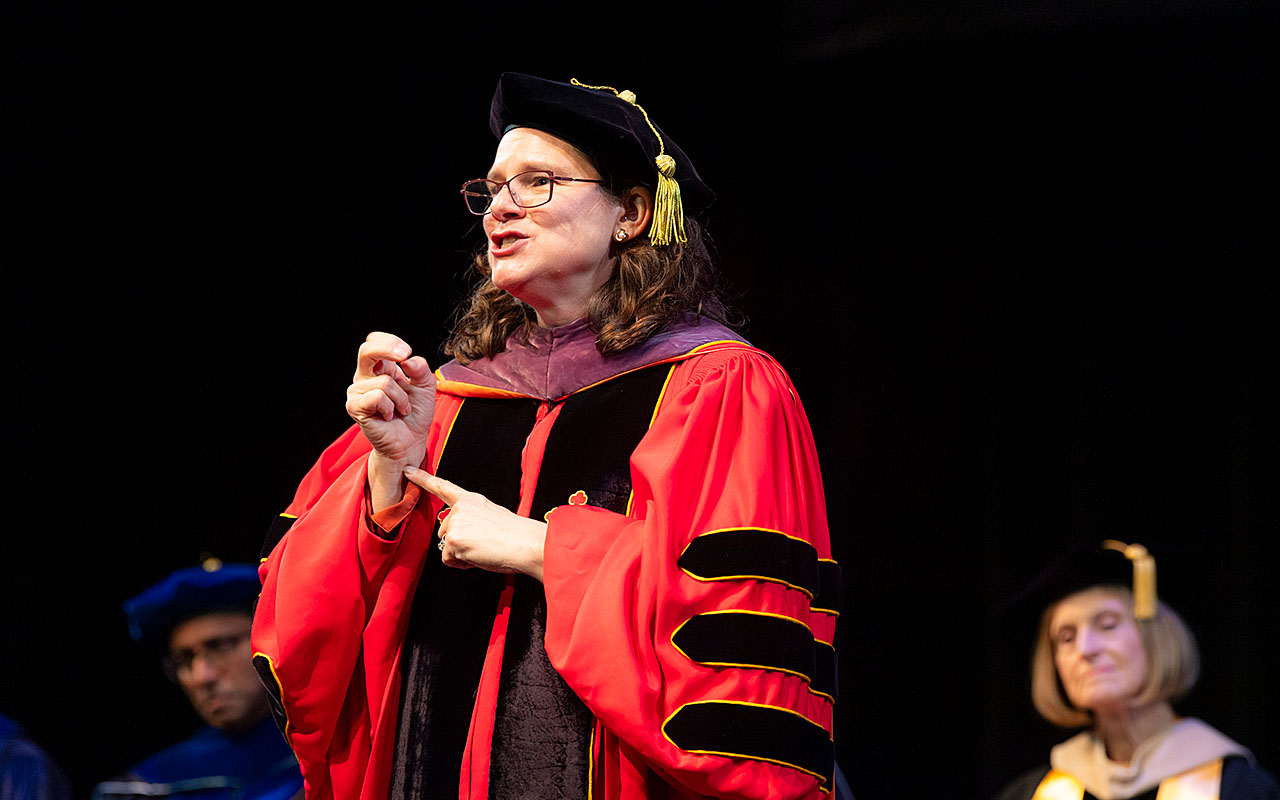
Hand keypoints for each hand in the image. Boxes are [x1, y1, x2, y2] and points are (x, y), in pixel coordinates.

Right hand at [345, 332, 436, 509]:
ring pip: (384, 382)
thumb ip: (420, 369)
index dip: (390, 341)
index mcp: (380, 368)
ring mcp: (357, 391)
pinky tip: (389, 416)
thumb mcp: (426, 386)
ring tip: (401, 409)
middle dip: (387, 349)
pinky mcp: (355, 407)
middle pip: (366, 350)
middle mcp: (365, 377)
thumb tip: (407, 360)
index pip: (374, 341)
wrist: (410, 441)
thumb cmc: (415, 413)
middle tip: (404, 356)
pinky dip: (390, 407)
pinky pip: (377, 397)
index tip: (406, 352)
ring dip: (401, 398)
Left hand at [406, 467, 546, 581]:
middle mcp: (461, 508)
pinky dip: (462, 564)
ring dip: (461, 554)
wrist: (527, 544)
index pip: (443, 486)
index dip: (423, 479)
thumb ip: (472, 519)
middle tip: (483, 543)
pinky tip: (478, 557)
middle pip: (444, 531)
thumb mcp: (492, 517)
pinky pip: (449, 560)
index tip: (408, 471)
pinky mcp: (453, 540)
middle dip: (459, 542)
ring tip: (483, 550)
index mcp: (472, 500)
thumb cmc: (516, 535)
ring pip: (446, 546)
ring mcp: (455, 522)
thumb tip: (465, 534)